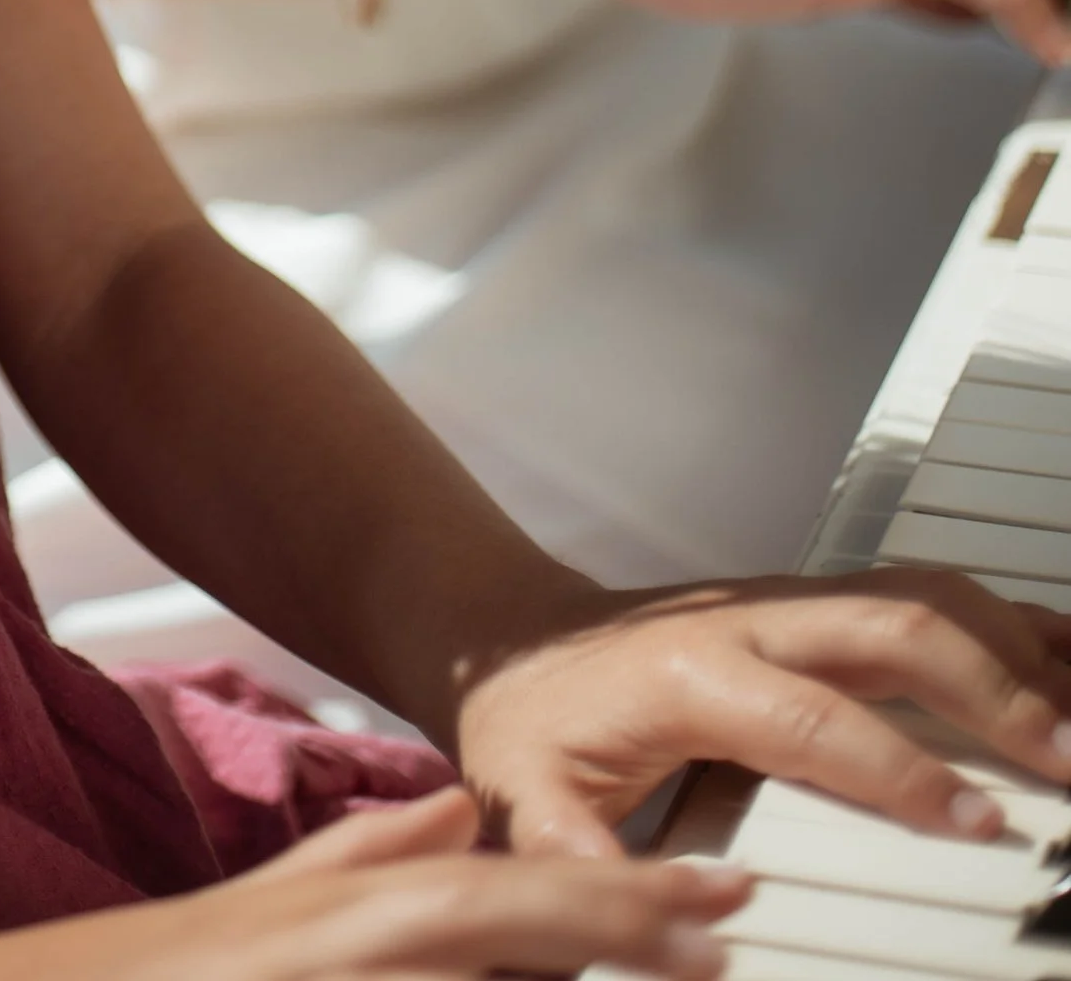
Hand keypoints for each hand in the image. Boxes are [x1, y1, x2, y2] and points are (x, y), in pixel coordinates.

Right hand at [0, 787, 747, 976]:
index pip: (535, 890)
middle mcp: (375, 943)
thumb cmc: (158, 977)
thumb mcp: (274, 907)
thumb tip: (460, 812)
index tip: (728, 900)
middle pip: (532, 927)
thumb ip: (366, 857)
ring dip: (570, 966)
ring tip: (676, 963)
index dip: (638, 897)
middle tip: (725, 935)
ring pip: (493, 974)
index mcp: (375, 906)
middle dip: (633, 931)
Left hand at [457, 569, 1070, 857]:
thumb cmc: (530, 727)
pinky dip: (998, 619)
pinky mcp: (812, 602)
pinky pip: (918, 592)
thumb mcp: (528, 803)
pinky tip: (1054, 653)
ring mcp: (787, 600)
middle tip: (1069, 765)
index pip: (816, 719)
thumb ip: (588, 865)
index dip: (902, 772)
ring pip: (919, 596)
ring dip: (1012, 648)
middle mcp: (750, 620)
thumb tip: (683, 934)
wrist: (510, 638)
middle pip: (893, 629)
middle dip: (993, 693)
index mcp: (691, 675)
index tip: (979, 822)